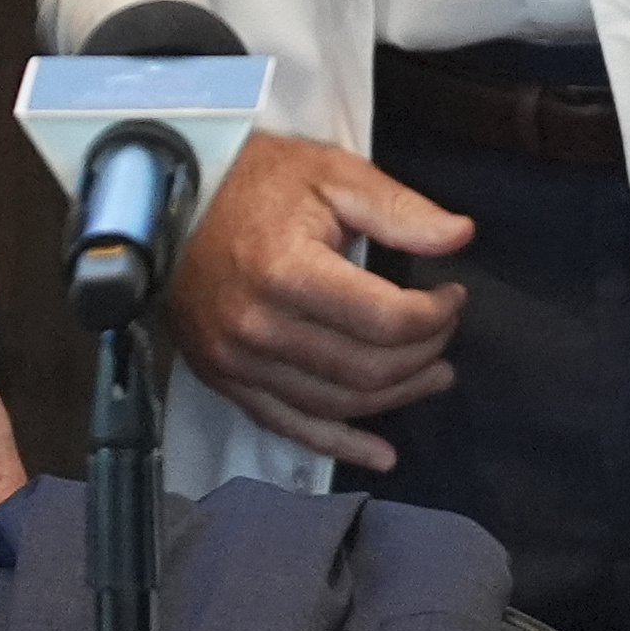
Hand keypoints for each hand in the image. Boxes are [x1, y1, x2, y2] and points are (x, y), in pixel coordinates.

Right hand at [166, 130, 475, 472]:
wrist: (169, 203)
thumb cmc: (257, 182)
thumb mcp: (332, 175)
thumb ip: (399, 209)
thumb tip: (461, 236)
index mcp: (288, 270)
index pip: (386, 320)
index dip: (436, 316)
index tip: (454, 295)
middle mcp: (260, 327)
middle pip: (367, 369)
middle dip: (424, 354)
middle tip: (446, 330)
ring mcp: (238, 362)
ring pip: (338, 404)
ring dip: (397, 396)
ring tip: (434, 374)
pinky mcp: (226, 381)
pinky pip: (291, 427)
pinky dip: (340, 445)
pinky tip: (381, 455)